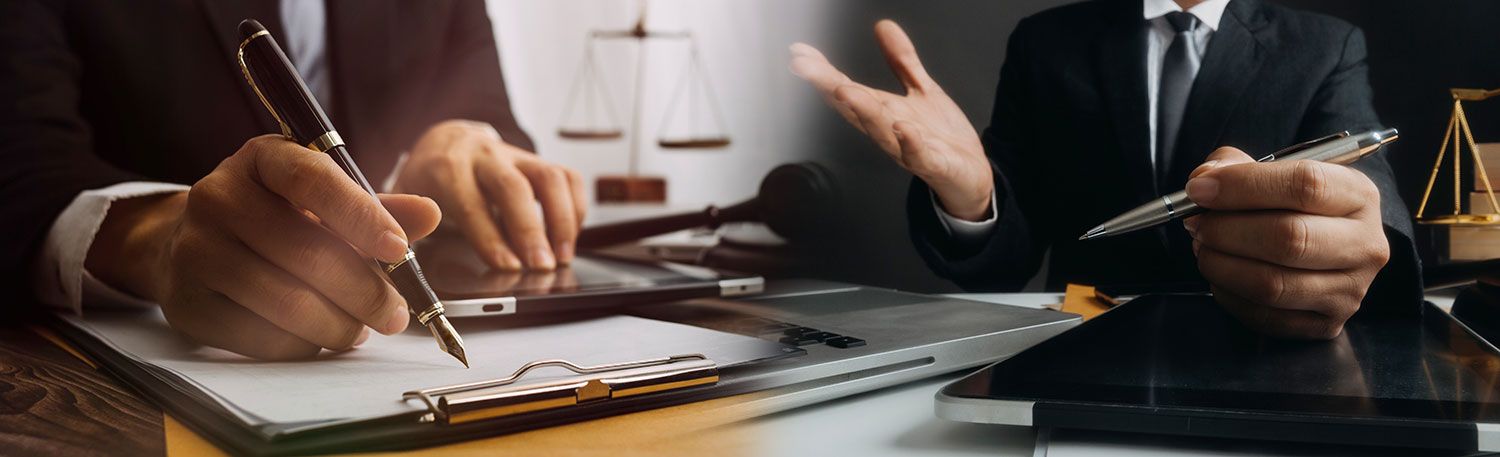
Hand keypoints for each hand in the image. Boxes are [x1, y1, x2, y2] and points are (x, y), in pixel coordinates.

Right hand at [86, 135, 442, 359]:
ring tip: (361, 330)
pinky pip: (260, 336)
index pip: (313, 179)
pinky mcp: (186, 303)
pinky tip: (318, 336)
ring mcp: (195, 250)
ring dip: (339, 325)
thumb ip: (376, 208)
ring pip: (285, 300)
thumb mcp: (323, 200)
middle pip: (305, 251)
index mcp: (261, 159)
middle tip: (395, 315)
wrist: (190, 244)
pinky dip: (302, 344)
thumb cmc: (276, 218)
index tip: (400, 250)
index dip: (362, 216)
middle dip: (365, 291)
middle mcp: (218, 196)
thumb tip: (431, 214)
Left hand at [395, 120, 584, 269]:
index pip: (470, 202)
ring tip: (562, 257)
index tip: (507, 266)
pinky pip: (567, 177)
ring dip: (561, 220)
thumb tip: (409, 266)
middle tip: (542, 267)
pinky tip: (569, 237)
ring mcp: (515, 155)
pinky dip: (576, 207)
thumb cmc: (425, 184)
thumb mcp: (405, 203)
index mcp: (444, 168)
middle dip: (531, 231)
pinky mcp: (538, 160)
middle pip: (513, 187)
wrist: (445, 143)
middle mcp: (483, 156)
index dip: (490, 237)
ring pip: (548, 177)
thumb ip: (407, 228)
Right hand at [789, 20, 992, 220]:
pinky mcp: (933, 164)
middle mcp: (887, 131)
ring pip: (879, 131)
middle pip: (853, 108)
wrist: (969, 176)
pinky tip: (903, 127)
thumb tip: (883, 26)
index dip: (822, 72)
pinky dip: (909, 142)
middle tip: (805, 67)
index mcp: (881, 112)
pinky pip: (919, 155)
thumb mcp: (921, 90)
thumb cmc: (940, 136)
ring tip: (844, 90)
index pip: (845, 89)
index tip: (799, 53)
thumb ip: (902, 61)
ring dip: (862, 110)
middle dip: (829, 86)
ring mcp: (907, 150)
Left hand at [1184, 147, 1390, 338]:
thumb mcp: (1274, 173)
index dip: (1243, 185)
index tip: (1200, 190)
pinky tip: (1220, 276)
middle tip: (1198, 224)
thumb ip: (1236, 165)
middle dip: (1227, 230)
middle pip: (1289, 238)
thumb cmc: (1292, 207)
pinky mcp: (1327, 324)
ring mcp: (1350, 290)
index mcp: (1359, 195)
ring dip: (1222, 265)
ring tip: (1204, 248)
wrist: (1324, 253)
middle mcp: (1365, 244)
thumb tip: (1205, 178)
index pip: (1305, 184)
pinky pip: (1265, 316)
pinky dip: (1229, 295)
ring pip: (1273, 284)